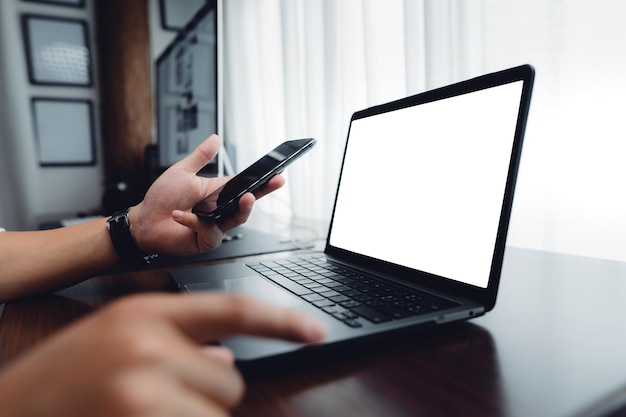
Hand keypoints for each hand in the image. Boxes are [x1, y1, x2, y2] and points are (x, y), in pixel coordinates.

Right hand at [0, 293, 325, 416]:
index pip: (233, 308)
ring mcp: (141, 385)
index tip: (314, 331)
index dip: (280, 320)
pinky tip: (137, 415)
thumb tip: (225, 356)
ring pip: (217, 408)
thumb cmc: (63, 377)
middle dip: (207, 394)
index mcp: (146, 311)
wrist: (7, 407)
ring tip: (143, 408)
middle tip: (157, 396)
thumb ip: (174, 342)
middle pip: (229, 376)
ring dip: (194, 415)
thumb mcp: (118, 339)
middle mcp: (148, 342)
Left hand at [129, 134, 284, 254]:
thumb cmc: (161, 199)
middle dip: (263, 193)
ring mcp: (216, 226)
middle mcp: (220, 210)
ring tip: (244, 198)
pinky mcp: (207, 240)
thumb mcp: (182, 172)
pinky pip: (209, 230)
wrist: (143, 222)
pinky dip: (193, 221)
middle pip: (247, 203)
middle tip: (273, 183)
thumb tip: (215, 138)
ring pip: (237, 219)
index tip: (278, 174)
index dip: (263, 182)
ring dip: (242, 209)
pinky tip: (179, 214)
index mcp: (218, 192)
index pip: (245, 186)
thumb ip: (201, 156)